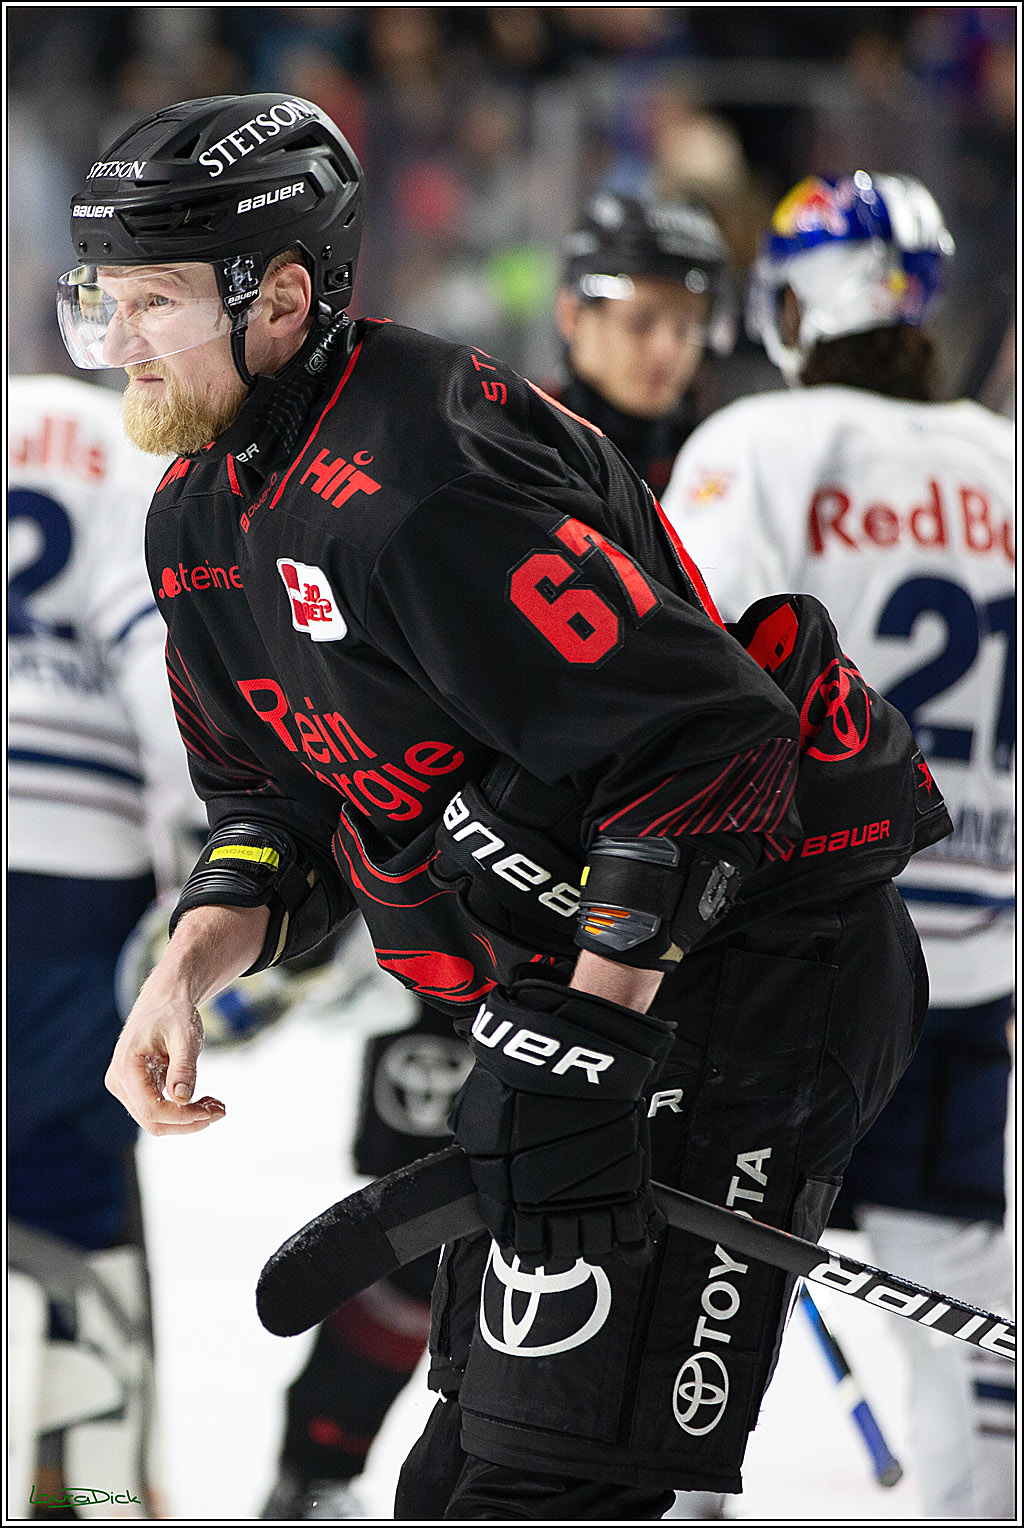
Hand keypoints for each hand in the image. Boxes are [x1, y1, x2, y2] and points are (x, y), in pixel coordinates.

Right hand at [105, 902, 267, 1134]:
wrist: (164, 1000)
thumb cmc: (173, 1013)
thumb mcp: (185, 1036)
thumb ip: (183, 1067)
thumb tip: (181, 1099)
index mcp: (126, 1067)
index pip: (151, 1109)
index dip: (182, 1117)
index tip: (212, 1112)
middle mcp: (119, 1082)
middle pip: (153, 1121)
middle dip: (189, 1122)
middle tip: (221, 1111)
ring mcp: (126, 1088)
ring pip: (157, 1121)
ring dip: (188, 1120)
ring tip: (217, 1107)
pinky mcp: (137, 1090)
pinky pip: (160, 1111)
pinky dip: (184, 1112)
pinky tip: (206, 1102)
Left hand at [449, 978, 673, 1262]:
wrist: (575, 1050)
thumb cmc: (521, 1077)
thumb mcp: (482, 1116)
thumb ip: (483, 1156)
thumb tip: (485, 1172)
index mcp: (509, 1195)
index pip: (517, 1242)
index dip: (521, 1238)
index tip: (527, 1227)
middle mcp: (551, 1205)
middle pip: (557, 1253)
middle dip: (556, 1241)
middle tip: (559, 1219)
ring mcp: (594, 1196)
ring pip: (595, 1247)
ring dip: (591, 1238)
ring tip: (589, 1217)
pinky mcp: (630, 1183)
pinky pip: (636, 1233)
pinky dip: (632, 1238)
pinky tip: (625, 1228)